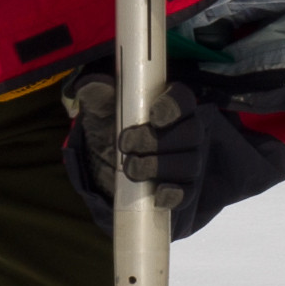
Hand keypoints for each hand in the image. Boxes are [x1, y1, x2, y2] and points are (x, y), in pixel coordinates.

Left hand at [60, 73, 284, 236]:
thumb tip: (92, 87)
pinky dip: (172, 195)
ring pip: (186, 164)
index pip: (183, 101)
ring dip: (159, 166)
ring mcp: (192, 167)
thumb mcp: (100, 116)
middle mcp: (190, 136)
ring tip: (133, 168)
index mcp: (174, 110)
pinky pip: (186, 197)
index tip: (157, 113)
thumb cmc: (112, 138)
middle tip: (129, 146)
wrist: (116, 184)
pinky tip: (159, 196)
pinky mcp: (186, 198)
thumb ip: (100, 98)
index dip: (173, 106)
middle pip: (187, 135)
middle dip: (158, 141)